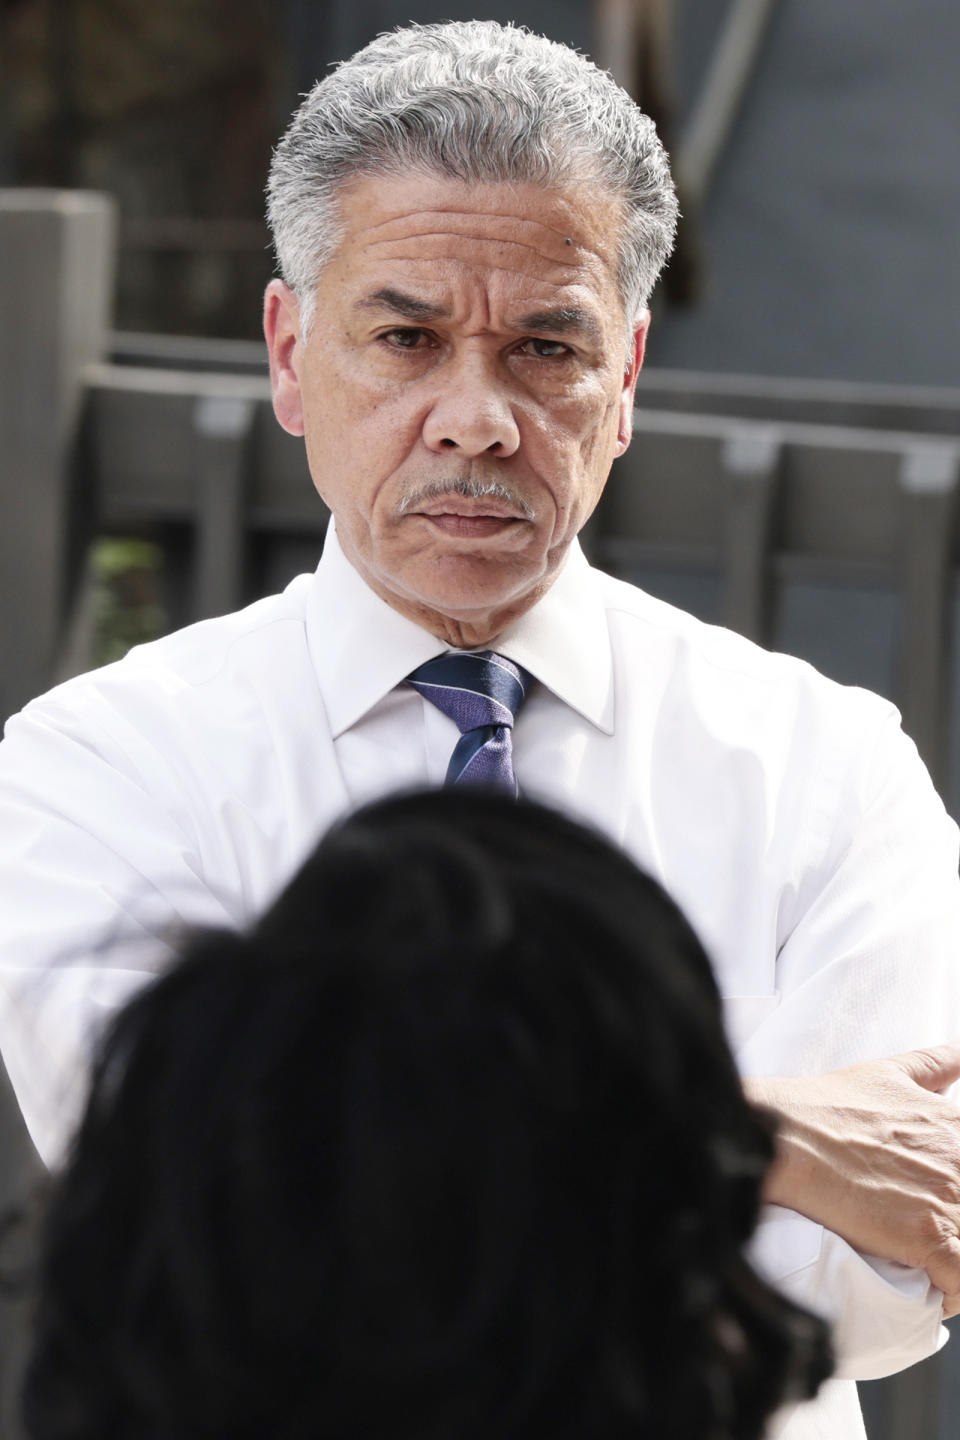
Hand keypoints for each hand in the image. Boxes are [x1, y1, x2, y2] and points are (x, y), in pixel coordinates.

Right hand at [745, 1045, 959, 1315]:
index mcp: (957, 1125)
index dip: (956, 1187)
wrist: (790, 1138)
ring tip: (930, 1259)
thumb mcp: (889, 1073)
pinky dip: (954, 1293)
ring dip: (953, 1250)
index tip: (945, 1196)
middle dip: (956, 1216)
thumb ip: (933, 1065)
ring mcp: (951, 1200)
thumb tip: (957, 1057)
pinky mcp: (931, 1238)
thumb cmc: (831, 1105)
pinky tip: (936, 1287)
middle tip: (929, 1221)